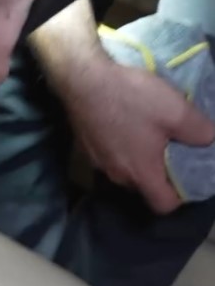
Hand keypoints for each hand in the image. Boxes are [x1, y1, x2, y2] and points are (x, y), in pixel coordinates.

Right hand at [60, 57, 214, 213]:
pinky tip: (123, 124)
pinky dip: (120, 148)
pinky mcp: (87, 149)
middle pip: (144, 187)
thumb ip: (199, 131)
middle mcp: (118, 176)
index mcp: (142, 173)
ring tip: (146, 134)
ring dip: (137, 160)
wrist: (83, 80)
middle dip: (158, 174)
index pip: (163, 205)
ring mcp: (99, 164)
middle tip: (169, 149)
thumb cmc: (131, 99)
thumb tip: (208, 140)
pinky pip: (110, 157)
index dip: (178, 196)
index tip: (185, 177)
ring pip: (125, 171)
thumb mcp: (176, 111)